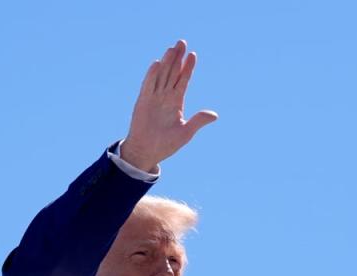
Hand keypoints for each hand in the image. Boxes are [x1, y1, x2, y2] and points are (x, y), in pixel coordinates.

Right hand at [120, 40, 217, 172]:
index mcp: (176, 102)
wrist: (147, 153)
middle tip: (182, 42)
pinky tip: (157, 64)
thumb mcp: (185, 132)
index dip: (188, 68)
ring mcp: (153, 98)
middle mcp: (164, 97)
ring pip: (161, 75)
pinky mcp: (142, 103)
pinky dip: (152, 75)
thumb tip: (215, 115)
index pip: (183, 80)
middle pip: (172, 73)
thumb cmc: (165, 145)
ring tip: (172, 48)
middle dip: (177, 58)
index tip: (193, 55)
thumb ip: (198, 121)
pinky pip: (148, 86)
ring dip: (166, 62)